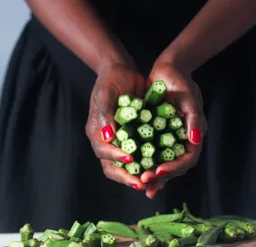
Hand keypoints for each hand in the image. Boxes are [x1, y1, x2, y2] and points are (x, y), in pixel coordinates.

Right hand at [85, 63, 147, 189]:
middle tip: (142, 184)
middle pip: (112, 166)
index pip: (103, 152)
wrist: (122, 71)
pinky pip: (139, 155)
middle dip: (126, 177)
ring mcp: (120, 140)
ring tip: (151, 182)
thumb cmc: (111, 80)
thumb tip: (107, 138)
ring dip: (137, 175)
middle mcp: (107, 140)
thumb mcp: (105, 93)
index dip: (115, 158)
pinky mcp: (134, 138)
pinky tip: (159, 168)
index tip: (130, 159)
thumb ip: (105, 115)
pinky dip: (147, 164)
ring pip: (126, 166)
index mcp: (96, 132)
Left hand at [141, 61, 206, 198]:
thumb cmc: (180, 81)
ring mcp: (169, 138)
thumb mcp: (189, 98)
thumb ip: (195, 120)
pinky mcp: (156, 134)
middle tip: (145, 184)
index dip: (174, 168)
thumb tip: (195, 141)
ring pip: (162, 162)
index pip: (187, 159)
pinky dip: (144, 162)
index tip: (158, 171)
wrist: (168, 69)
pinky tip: (132, 169)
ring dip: (152, 175)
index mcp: (194, 135)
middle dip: (160, 177)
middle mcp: (182, 140)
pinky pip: (151, 153)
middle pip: (174, 166)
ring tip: (139, 184)